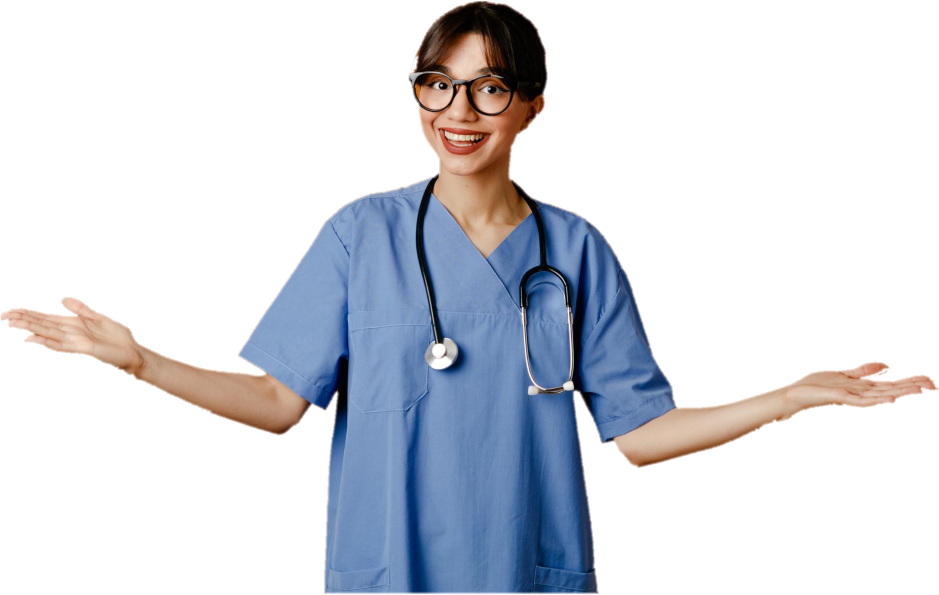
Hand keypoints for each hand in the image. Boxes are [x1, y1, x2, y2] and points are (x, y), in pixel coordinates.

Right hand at [1, 297, 145, 375]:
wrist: (132, 352)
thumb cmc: (117, 338)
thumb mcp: (98, 318)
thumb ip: (80, 309)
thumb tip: (63, 299)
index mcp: (73, 324)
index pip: (46, 318)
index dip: (29, 314)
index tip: (11, 310)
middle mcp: (71, 333)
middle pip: (42, 325)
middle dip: (23, 320)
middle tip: (2, 315)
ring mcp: (75, 341)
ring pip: (47, 333)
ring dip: (30, 328)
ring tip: (11, 323)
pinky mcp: (83, 348)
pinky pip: (62, 344)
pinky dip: (47, 341)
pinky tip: (33, 337)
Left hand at [777, 361, 934, 423]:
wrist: (794, 395)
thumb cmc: (816, 386)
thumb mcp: (843, 373)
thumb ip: (863, 371)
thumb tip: (883, 365)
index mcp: (862, 386)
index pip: (890, 383)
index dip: (909, 381)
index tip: (928, 380)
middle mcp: (860, 392)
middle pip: (890, 389)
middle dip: (911, 386)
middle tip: (933, 385)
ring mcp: (851, 396)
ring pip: (881, 394)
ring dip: (901, 392)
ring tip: (920, 390)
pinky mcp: (840, 397)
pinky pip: (861, 400)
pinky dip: (876, 399)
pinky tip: (890, 398)